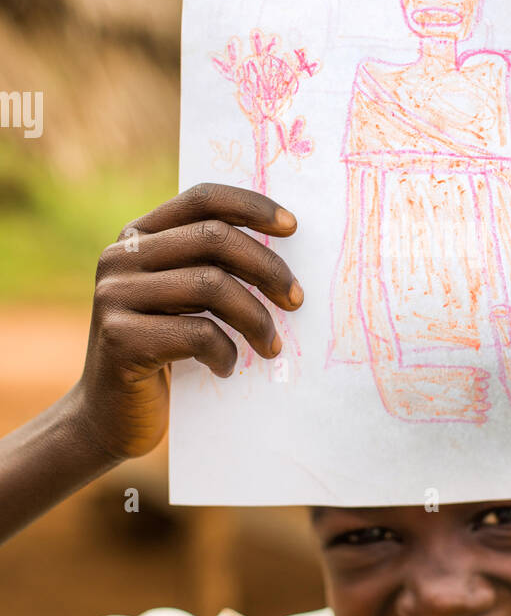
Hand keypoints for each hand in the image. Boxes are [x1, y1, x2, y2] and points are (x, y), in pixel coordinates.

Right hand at [70, 183, 301, 462]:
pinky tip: (226, 368)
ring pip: (211, 285)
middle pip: (214, 238)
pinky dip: (226, 353)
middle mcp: (120, 258)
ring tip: (271, 346)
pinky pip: (198, 334)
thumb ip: (210, 265)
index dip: (252, 207)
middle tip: (296, 300)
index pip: (202, 199)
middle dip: (267, 268)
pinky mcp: (119, 338)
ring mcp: (114, 296)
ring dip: (256, 319)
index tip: (293, 228)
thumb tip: (284, 242)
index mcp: (139, 236)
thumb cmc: (163, 351)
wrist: (109, 416)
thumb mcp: (183, 299)